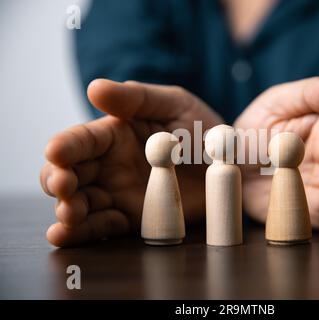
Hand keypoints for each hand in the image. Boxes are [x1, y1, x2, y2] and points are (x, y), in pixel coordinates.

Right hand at [41, 79, 222, 246]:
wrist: (232, 165)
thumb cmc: (202, 128)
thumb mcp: (175, 104)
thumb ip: (137, 97)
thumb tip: (94, 88)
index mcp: (114, 135)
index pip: (81, 140)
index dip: (65, 146)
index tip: (56, 152)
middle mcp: (109, 166)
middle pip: (70, 174)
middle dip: (58, 181)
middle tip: (64, 187)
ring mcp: (118, 195)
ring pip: (80, 204)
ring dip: (67, 211)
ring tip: (68, 215)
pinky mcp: (132, 220)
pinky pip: (103, 228)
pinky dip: (82, 234)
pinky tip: (64, 236)